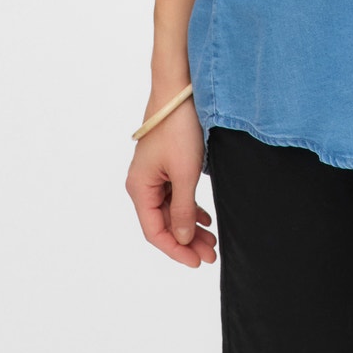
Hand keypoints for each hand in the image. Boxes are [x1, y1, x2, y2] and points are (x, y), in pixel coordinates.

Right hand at [124, 93, 217, 268]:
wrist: (180, 90)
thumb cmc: (178, 128)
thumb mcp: (184, 173)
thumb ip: (183, 209)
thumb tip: (182, 238)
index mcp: (139, 188)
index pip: (155, 232)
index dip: (176, 250)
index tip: (197, 262)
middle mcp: (143, 184)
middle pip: (164, 223)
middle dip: (187, 240)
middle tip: (212, 254)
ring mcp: (154, 174)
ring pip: (172, 210)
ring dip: (191, 226)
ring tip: (212, 240)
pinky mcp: (166, 165)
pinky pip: (176, 195)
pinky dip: (190, 208)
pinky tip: (205, 218)